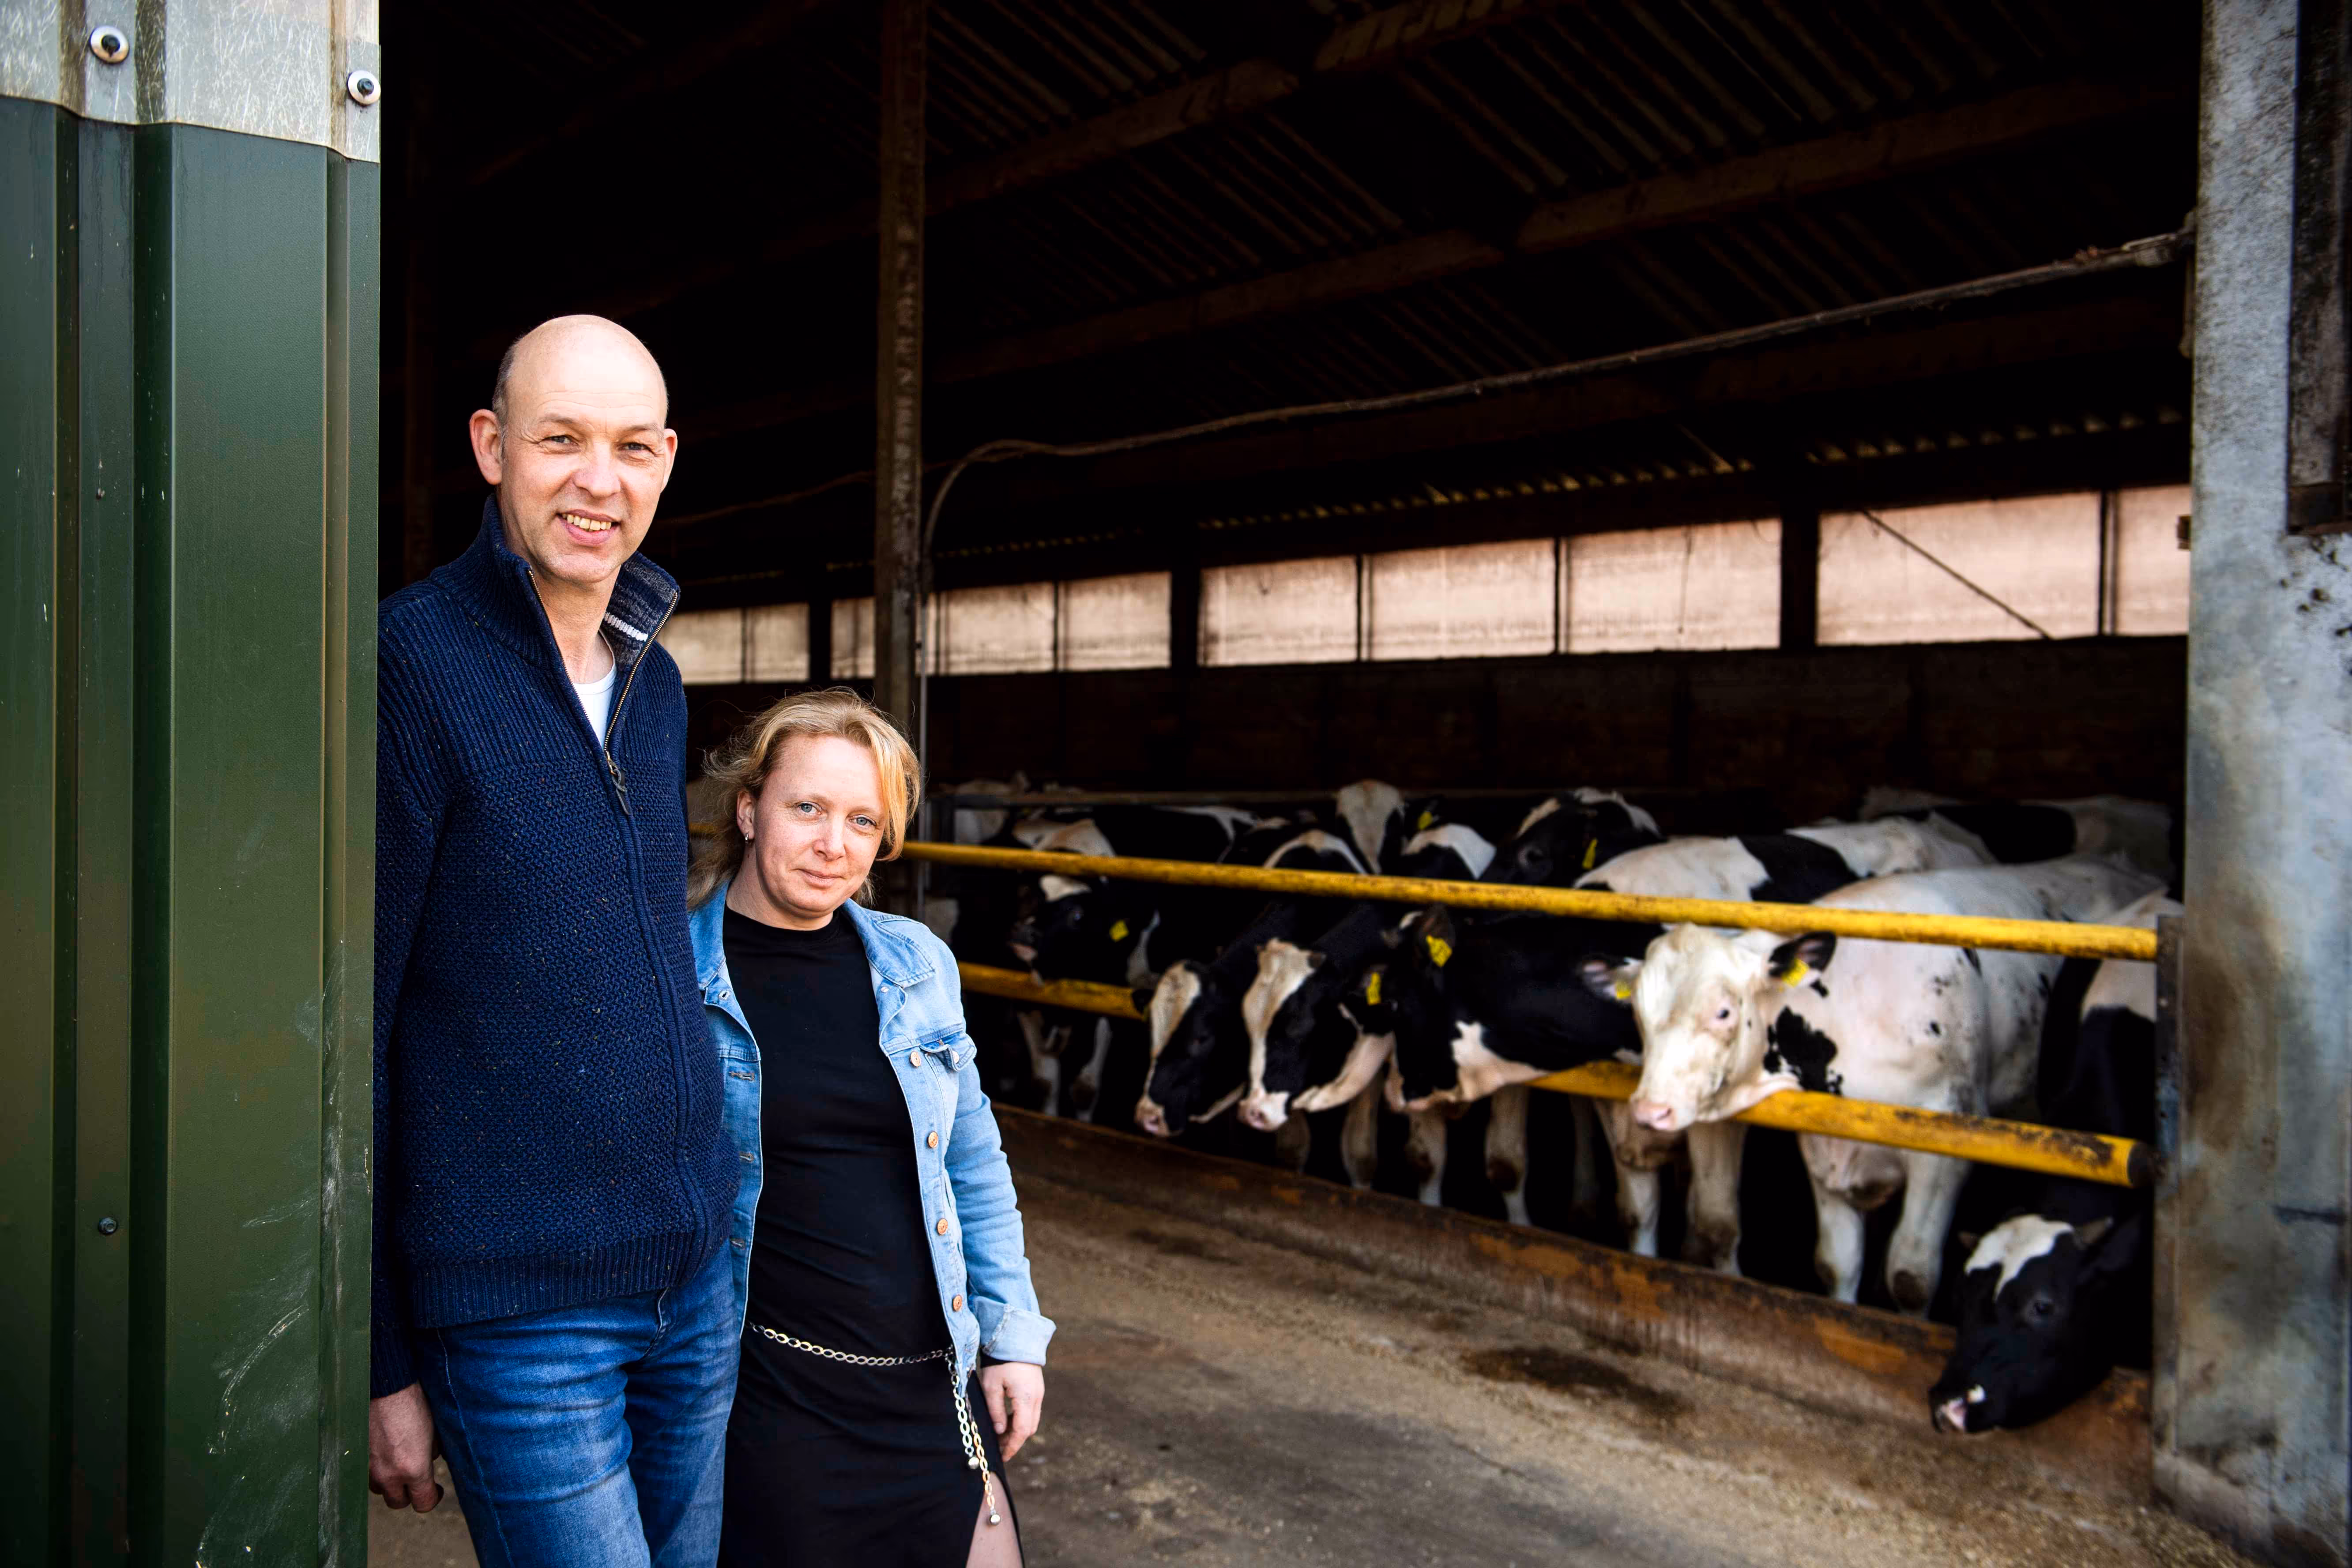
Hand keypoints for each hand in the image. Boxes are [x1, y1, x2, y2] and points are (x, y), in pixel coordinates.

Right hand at [368, 1384, 441, 1511]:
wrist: (385, 1385)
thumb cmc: (414, 1403)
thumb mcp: (434, 1429)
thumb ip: (433, 1451)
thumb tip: (431, 1459)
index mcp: (413, 1469)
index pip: (423, 1504)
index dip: (433, 1498)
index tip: (437, 1489)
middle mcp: (389, 1474)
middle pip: (398, 1502)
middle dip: (409, 1494)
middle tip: (417, 1480)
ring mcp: (369, 1467)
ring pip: (380, 1489)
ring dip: (390, 1482)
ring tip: (399, 1464)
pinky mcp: (357, 1457)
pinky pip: (367, 1474)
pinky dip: (376, 1470)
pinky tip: (384, 1454)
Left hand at [980, 1361, 1043, 1461]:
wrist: (1015, 1338)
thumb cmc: (1001, 1361)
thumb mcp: (991, 1386)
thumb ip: (995, 1410)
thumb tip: (999, 1431)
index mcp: (1026, 1398)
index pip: (1022, 1431)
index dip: (1012, 1446)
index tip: (1002, 1457)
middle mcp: (1037, 1398)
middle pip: (1028, 1429)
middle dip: (1014, 1441)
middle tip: (997, 1447)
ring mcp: (1039, 1393)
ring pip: (1031, 1421)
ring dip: (1017, 1431)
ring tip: (999, 1435)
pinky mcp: (1036, 1389)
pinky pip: (1031, 1411)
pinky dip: (1020, 1420)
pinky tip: (1006, 1420)